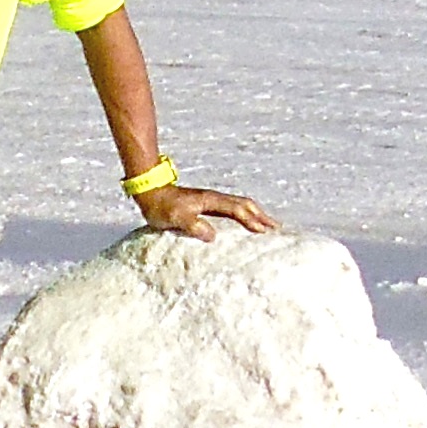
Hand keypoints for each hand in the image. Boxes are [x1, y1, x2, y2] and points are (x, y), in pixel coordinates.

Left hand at [137, 182, 276, 238]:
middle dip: (261, 215)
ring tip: (266, 226)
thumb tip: (213, 235)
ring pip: (239, 206)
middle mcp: (214, 199)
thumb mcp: (176, 217)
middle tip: (276, 228)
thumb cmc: (161, 206)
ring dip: (255, 215)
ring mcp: (211, 201)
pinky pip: (231, 210)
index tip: (265, 231)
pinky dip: (243, 216)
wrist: (149, 192)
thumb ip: (194, 225)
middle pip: (244, 205)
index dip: (252, 220)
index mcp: (210, 201)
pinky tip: (243, 224)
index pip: (237, 210)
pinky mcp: (206, 206)